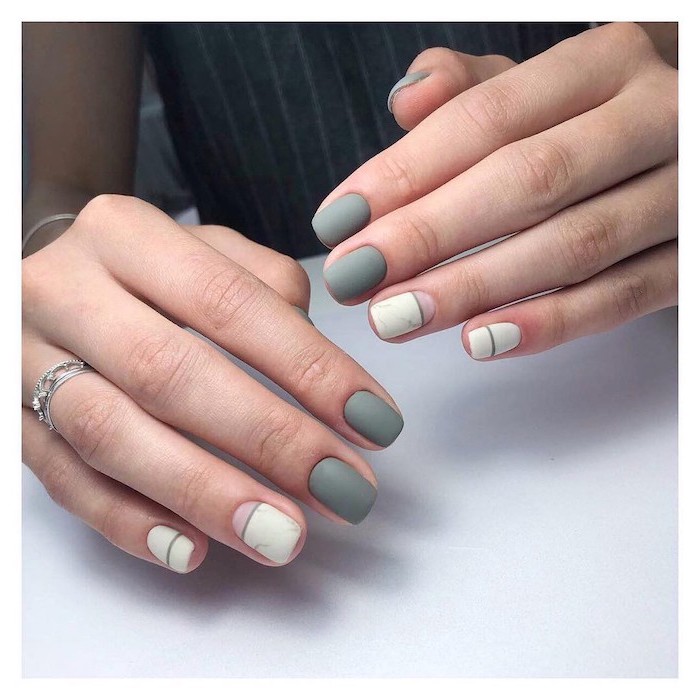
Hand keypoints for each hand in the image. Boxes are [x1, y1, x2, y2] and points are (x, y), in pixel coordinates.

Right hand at [23, 196, 403, 572]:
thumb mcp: (205, 250)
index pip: (231, 303)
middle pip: (171, 372)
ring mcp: (24, 361)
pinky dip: (129, 521)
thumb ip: (267, 289)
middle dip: (268, 439)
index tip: (373, 422)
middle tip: (341, 491)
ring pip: (110, 434)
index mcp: (127, 235)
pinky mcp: (10, 423)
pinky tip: (194, 550)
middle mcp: (65, 291)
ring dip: (203, 493)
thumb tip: (320, 368)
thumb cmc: (146, 271)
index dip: (309, 367)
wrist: (43, 280)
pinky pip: (64, 481)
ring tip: (279, 536)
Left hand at [313, 23, 676, 359]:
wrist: (694, 149)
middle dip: (430, 234)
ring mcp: (686, 190)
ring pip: (574, 245)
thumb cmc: (599, 122)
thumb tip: (406, 98)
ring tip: (396, 318)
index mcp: (606, 62)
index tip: (337, 222)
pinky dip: (551, 323)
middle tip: (353, 279)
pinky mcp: (698, 260)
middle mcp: (655, 116)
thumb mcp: (544, 88)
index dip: (405, 173)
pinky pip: (625, 297)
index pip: (487, 117)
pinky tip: (480, 342)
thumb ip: (475, 89)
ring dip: (476, 288)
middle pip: (529, 180)